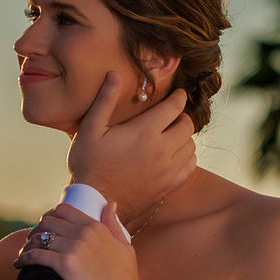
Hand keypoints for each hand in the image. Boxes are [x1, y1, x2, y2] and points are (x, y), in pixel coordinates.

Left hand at [15, 202, 152, 279]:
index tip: (44, 229)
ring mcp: (74, 248)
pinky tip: (19, 264)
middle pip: (47, 221)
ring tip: (23, 254)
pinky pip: (36, 255)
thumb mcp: (124, 246)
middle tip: (31, 243)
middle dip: (36, 230)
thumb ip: (113, 224)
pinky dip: (23, 258)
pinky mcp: (65, 265)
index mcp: (95, 226)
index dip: (49, 217)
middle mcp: (83, 233)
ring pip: (38, 237)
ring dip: (27, 245)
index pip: (63, 210)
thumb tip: (110, 203)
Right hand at [66, 72, 196, 222]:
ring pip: (191, 145)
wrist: (94, 205)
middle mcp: (162, 150)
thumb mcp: (90, 130)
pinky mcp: (168, 186)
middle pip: (187, 125)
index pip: (175, 106)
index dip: (178, 97)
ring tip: (171, 135)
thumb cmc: (88, 166)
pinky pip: (190, 166)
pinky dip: (187, 157)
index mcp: (145, 132)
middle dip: (181, 116)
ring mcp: (168, 170)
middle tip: (171, 116)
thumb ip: (104, 101)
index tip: (176, 95)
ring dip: (184, 137)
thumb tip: (114, 74)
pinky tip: (174, 156)